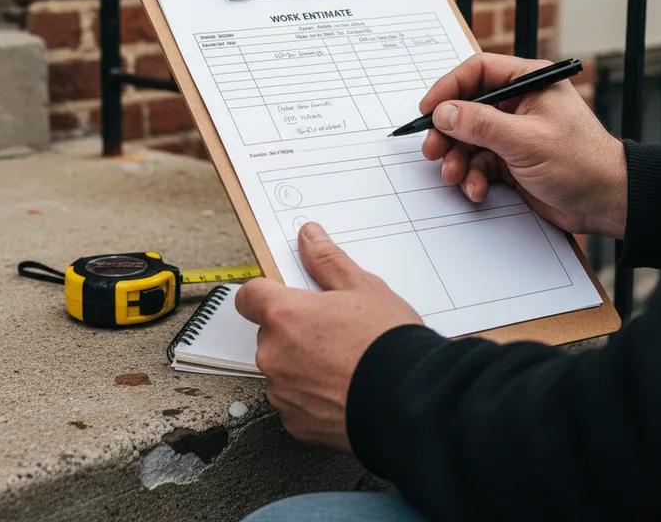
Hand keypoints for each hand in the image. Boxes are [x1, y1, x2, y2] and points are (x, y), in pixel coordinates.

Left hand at [235, 222, 421, 451]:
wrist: (411, 402)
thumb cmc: (387, 343)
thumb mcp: (363, 287)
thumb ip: (327, 260)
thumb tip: (309, 237)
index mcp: (285, 316)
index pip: (249, 295)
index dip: (267, 292)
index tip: (285, 294)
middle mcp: (274, 354)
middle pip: (270, 332)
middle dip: (294, 329)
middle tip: (333, 329)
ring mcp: (282, 392)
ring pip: (282, 367)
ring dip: (302, 362)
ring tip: (343, 361)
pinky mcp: (295, 423)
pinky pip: (294, 400)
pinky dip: (312, 394)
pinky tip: (343, 388)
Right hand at [420, 52, 626, 237]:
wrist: (606, 203)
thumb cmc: (582, 162)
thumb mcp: (526, 139)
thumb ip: (481, 124)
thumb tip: (444, 112)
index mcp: (529, 83)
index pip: (478, 71)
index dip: (448, 88)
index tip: (428, 109)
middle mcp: (519, 104)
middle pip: (467, 108)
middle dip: (448, 132)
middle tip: (433, 149)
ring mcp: (513, 133)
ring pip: (469, 139)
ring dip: (457, 159)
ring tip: (454, 176)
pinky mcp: (510, 160)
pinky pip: (478, 163)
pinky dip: (472, 177)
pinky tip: (476, 189)